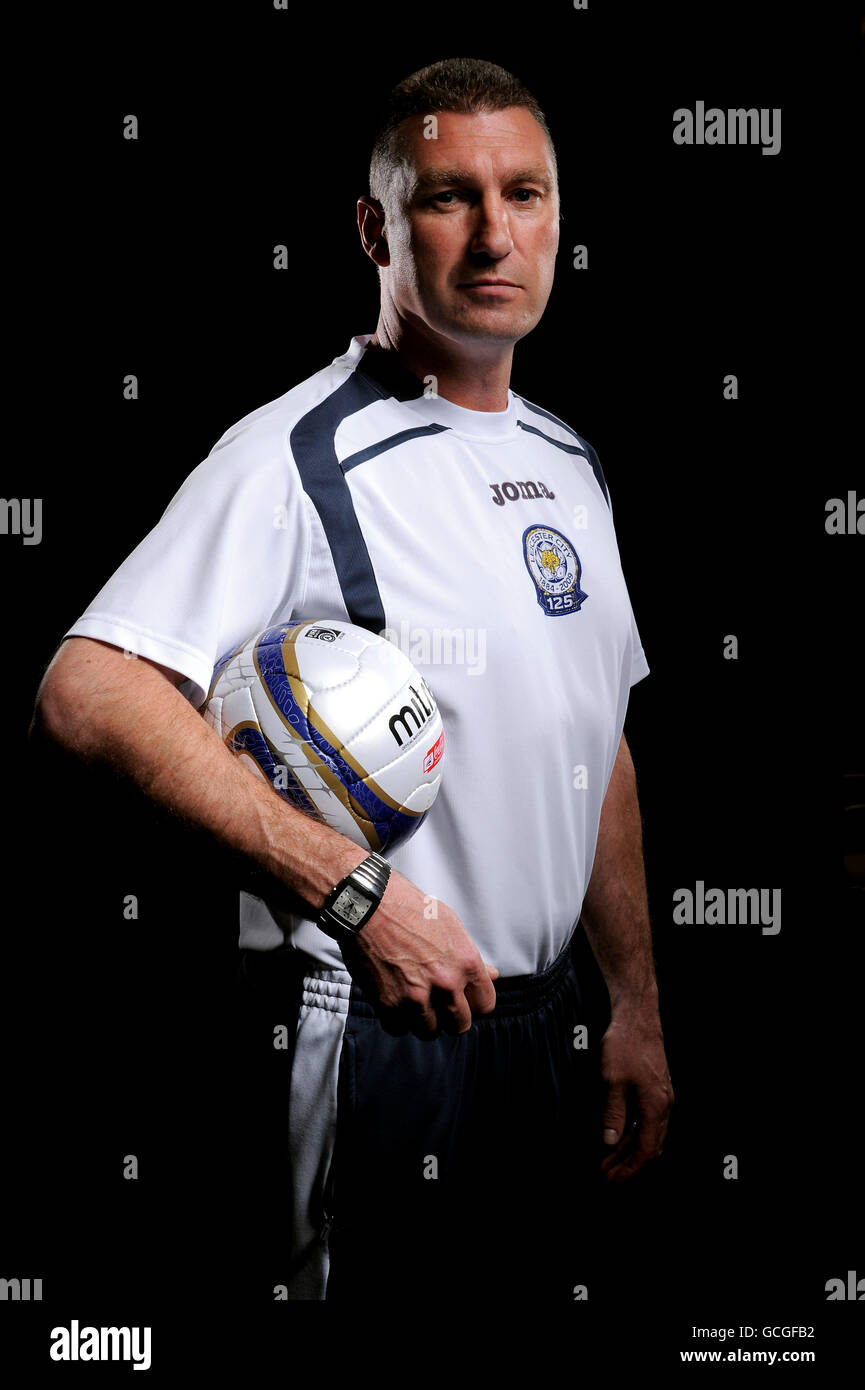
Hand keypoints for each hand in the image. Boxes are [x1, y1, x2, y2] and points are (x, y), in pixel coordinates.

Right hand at [339, 869, 498, 1039]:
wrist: (366, 906)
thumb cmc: (408, 909)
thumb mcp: (449, 926)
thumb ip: (470, 957)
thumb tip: (491, 976)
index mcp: (465, 962)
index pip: (485, 1004)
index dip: (473, 1002)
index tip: (463, 999)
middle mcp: (446, 983)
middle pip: (460, 1025)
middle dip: (450, 1016)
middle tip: (437, 1002)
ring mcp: (417, 997)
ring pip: (430, 1032)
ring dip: (422, 1019)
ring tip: (413, 999)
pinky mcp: (389, 1005)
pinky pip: (398, 1029)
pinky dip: (396, 1019)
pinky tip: (394, 1000)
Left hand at [597, 1008, 673, 1181]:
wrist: (638, 1015)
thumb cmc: (625, 1043)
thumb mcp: (612, 1079)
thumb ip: (612, 1112)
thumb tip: (609, 1141)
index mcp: (656, 1106)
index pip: (645, 1150)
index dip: (628, 1169)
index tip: (611, 1180)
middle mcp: (664, 1105)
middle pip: (650, 1147)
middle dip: (629, 1164)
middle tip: (606, 1175)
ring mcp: (662, 1097)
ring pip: (649, 1134)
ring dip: (630, 1150)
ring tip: (608, 1160)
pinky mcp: (656, 1089)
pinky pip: (647, 1120)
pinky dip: (633, 1133)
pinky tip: (618, 1136)